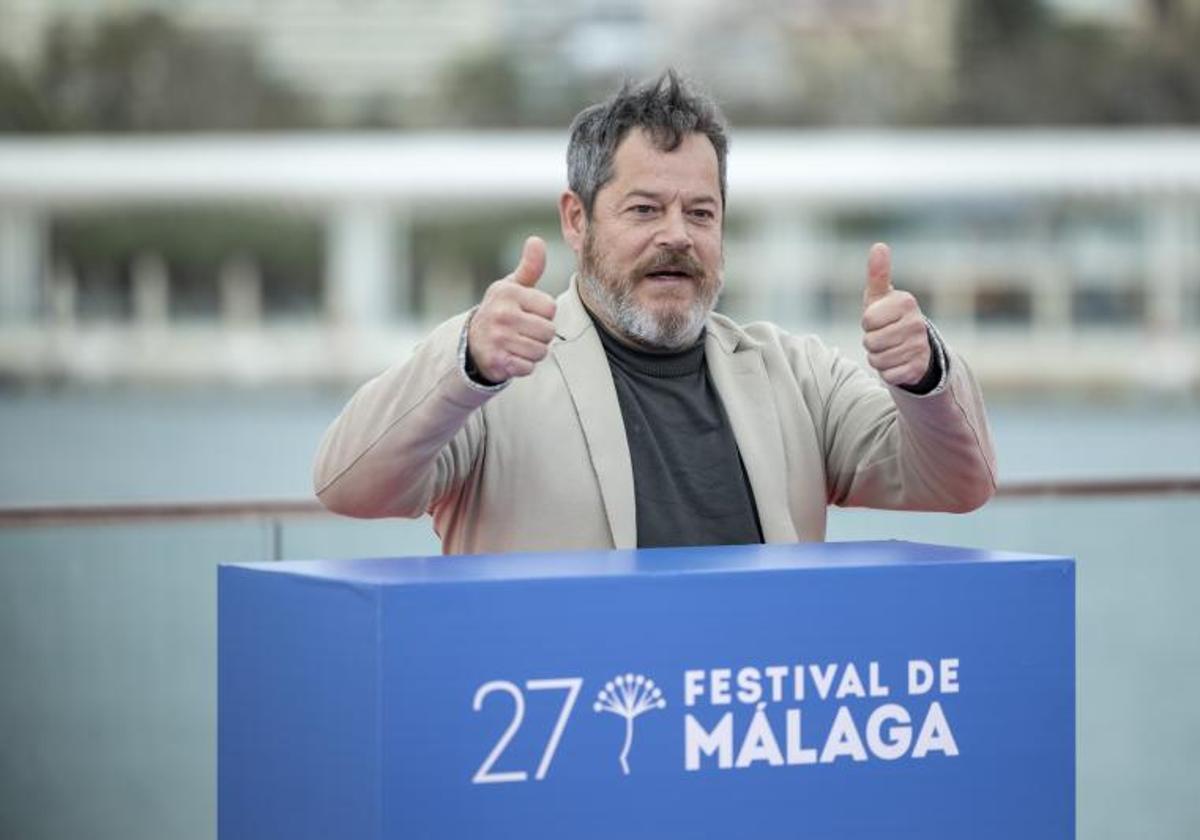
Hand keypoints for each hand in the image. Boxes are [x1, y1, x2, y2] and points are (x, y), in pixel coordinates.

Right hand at [467, 236, 556, 382]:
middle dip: (541, 335)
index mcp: (509, 293)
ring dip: (533, 352)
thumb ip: (529, 267)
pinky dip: (524, 366)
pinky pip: (529, 367)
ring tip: (518, 344)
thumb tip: (536, 240)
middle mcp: (502, 314)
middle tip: (524, 332)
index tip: (528, 313)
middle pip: (549, 332)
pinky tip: (512, 357)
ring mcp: (499, 339)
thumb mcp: (511, 287)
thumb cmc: (500, 311)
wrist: (471, 343)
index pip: (550, 308)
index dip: (544, 314)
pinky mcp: (497, 361)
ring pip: (541, 351)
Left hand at [861, 243, 930, 386]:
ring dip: (878, 357)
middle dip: (871, 342)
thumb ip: (878, 273)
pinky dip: (887, 372)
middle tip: (883, 336)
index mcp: (906, 302)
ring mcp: (920, 346)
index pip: (868, 319)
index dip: (868, 322)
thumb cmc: (889, 317)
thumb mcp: (880, 297)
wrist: (915, 347)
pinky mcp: (918, 368)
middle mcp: (917, 323)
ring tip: (889, 348)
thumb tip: (879, 246)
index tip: (878, 319)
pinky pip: (888, 375)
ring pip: (877, 360)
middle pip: (870, 342)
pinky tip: (897, 362)